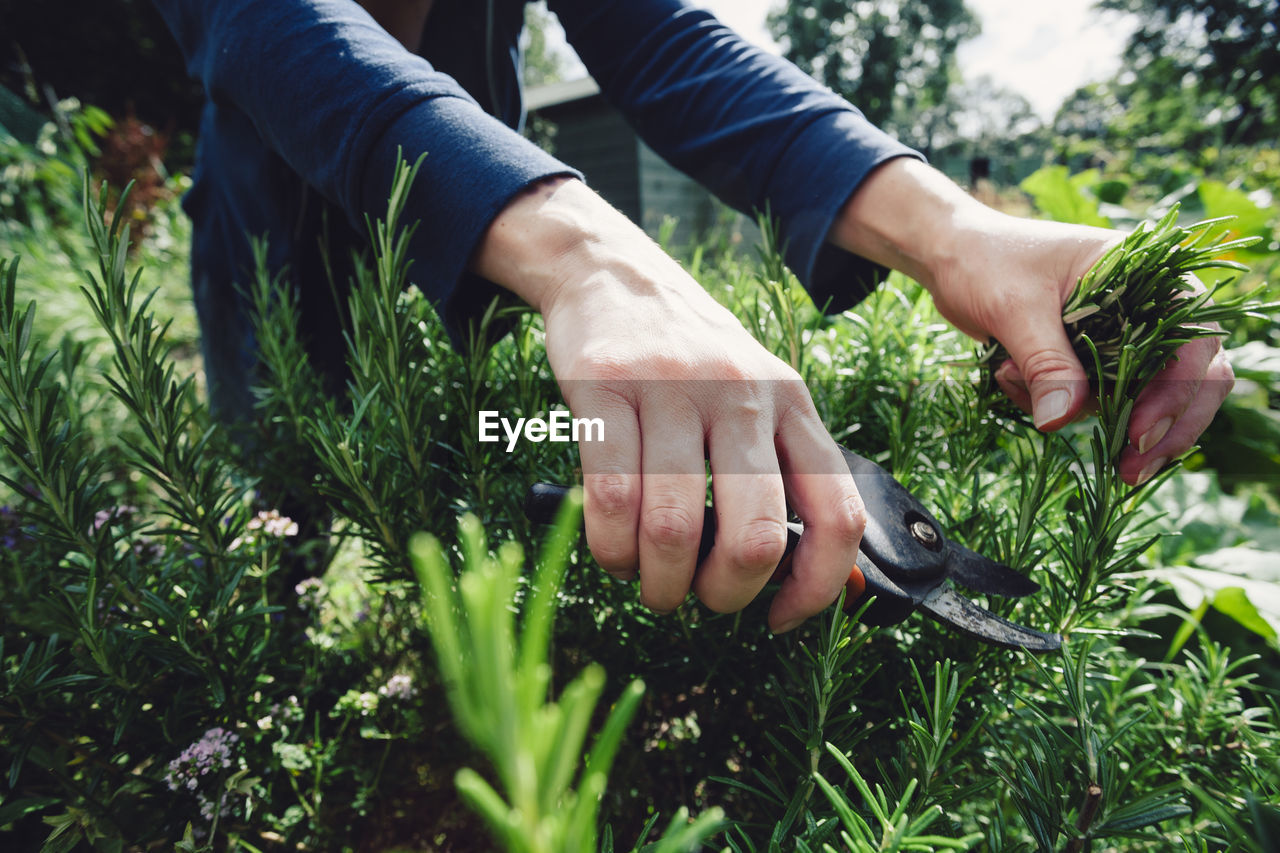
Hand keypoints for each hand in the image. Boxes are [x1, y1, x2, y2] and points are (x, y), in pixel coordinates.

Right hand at [474, 177, 864, 631]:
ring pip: (674, 525)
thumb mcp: (756, 398)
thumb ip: (781, 472)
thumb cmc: (690, 360)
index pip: (838, 514)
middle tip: (699, 599)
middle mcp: (743, 394)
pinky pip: (610, 497)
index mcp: (793, 404)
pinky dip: (610, 548)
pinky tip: (613, 552)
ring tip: (649, 582)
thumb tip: (801, 581)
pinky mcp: (605, 387)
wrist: (616, 276)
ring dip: (658, 582)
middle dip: (724, 595)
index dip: (818, 587)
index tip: (780, 619)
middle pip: (755, 535)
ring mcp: (672, 388)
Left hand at [832, 158, 1233, 485]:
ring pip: (1135, 398)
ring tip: (1011, 379)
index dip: (1178, 394)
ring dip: (1081, 410)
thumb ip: (1045, 362)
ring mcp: (1120, 336)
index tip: (1138, 435)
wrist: (950, 256)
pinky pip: (1091, 401)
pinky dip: (1054, 405)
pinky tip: (1007, 376)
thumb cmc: (985, 260)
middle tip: (1128, 473)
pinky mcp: (1089, 359)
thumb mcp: (1015, 308)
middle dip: (1159, 429)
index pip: (1194, 343)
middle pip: (1187, 381)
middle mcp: (1146, 307)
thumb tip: (1061, 421)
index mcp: (1149, 275)